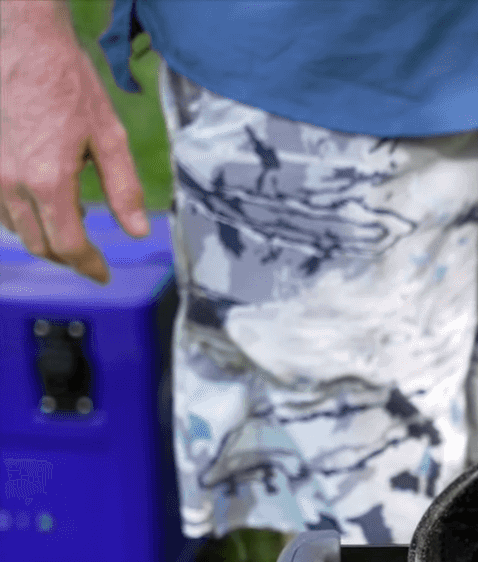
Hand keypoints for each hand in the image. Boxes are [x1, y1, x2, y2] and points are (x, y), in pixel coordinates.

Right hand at [0, 1, 147, 282]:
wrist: (24, 45)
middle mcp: (13, 183)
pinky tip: (43, 204)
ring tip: (72, 228)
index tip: (103, 275)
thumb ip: (124, 189)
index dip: (88, 266)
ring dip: (43, 237)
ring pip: (15, 227)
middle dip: (67, 257)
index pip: (68, 246)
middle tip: (91, 258)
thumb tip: (138, 230)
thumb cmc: (68, 84)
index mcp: (50, 181)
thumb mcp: (110, 137)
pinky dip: (22, 216)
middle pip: (39, 243)